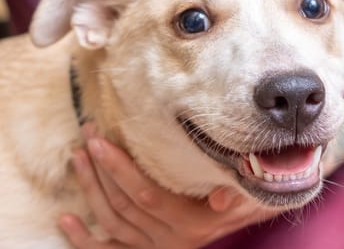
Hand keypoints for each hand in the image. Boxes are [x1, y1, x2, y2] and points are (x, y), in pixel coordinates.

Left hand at [58, 123, 279, 248]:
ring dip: (91, 189)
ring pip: (113, 221)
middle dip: (101, 168)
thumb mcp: (247, 194)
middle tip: (88, 135)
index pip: (147, 194)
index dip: (120, 169)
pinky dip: (83, 239)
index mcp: (192, 223)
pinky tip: (66, 219)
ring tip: (77, 157)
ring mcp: (155, 248)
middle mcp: (170, 240)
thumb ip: (235, 194)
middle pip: (124, 204)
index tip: (101, 140)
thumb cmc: (245, 199)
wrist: (244, 218)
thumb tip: (220, 199)